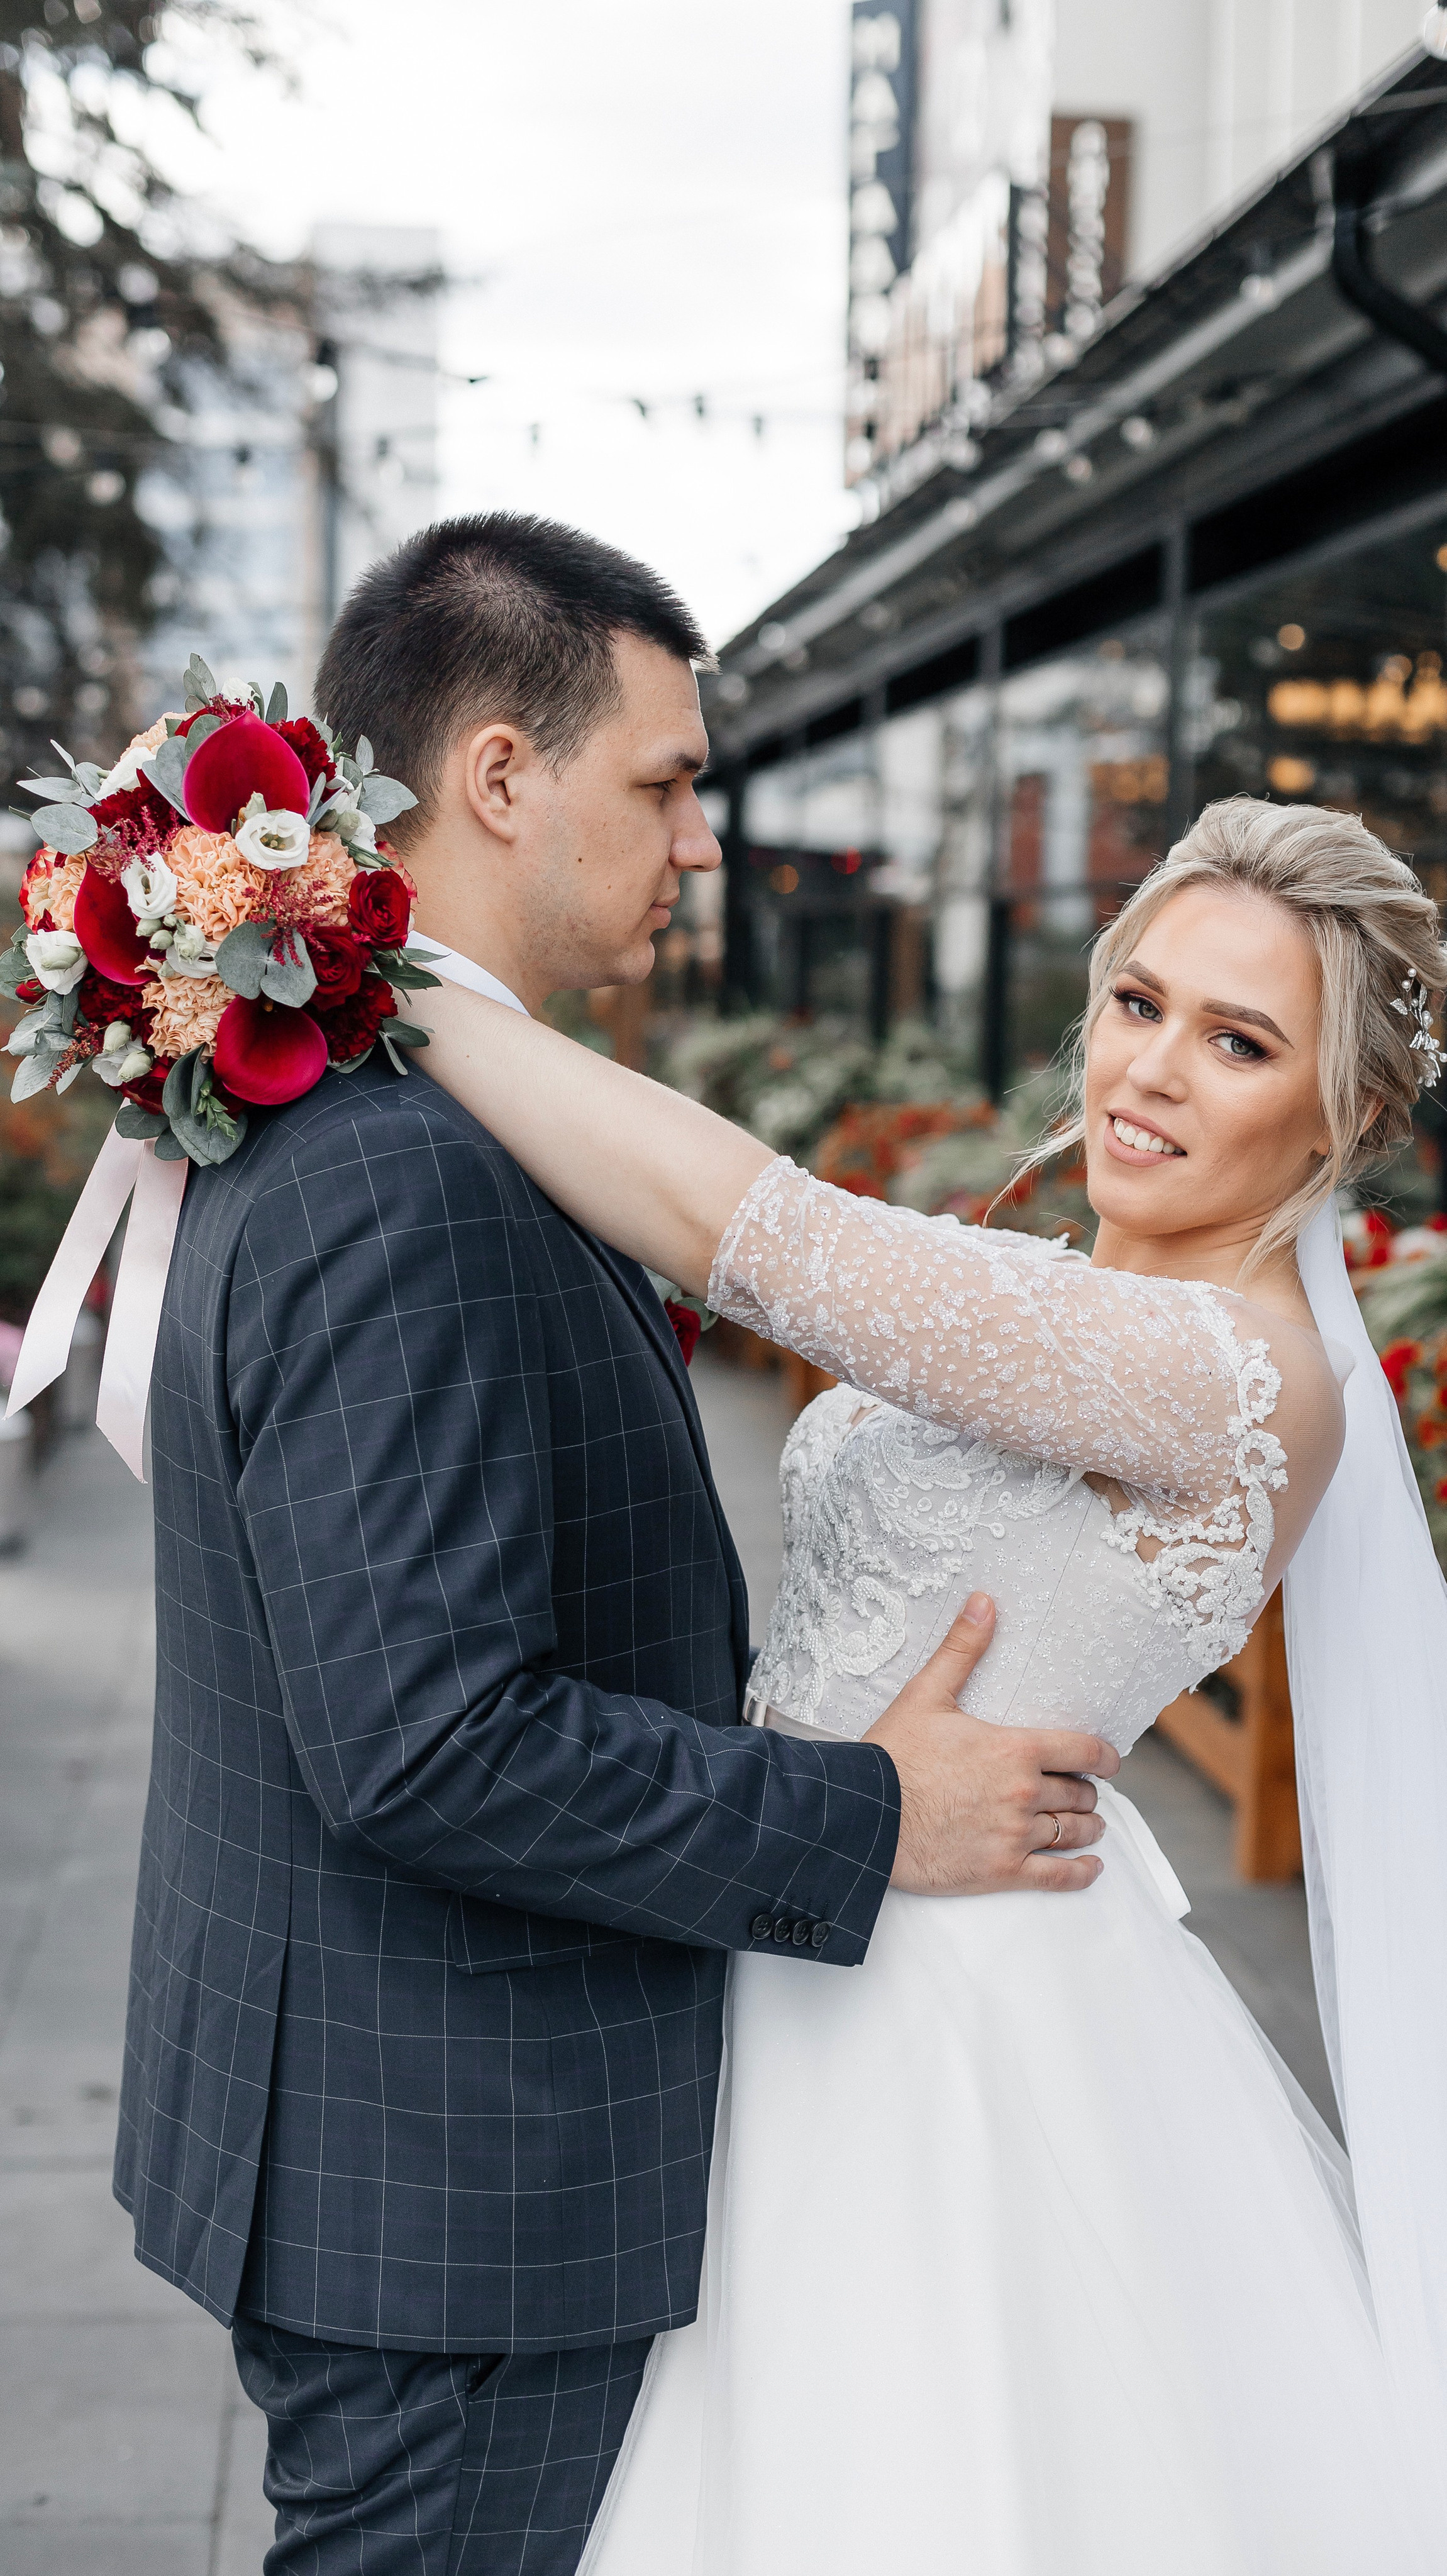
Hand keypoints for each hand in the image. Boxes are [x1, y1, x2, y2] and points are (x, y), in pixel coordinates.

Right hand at [863, 1594, 1119, 1895]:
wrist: (864, 1816)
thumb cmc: (892, 1755)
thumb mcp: (927, 1694)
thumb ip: (962, 1649)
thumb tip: (985, 1602)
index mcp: (1015, 1749)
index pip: (1082, 1750)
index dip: (1104, 1756)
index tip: (1110, 1760)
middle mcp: (1024, 1793)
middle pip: (1079, 1793)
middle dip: (1086, 1790)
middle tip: (1083, 1790)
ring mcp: (1015, 1835)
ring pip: (1072, 1832)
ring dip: (1087, 1827)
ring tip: (1090, 1824)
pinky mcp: (1001, 1871)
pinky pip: (1057, 1876)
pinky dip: (1080, 1872)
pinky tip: (1091, 1866)